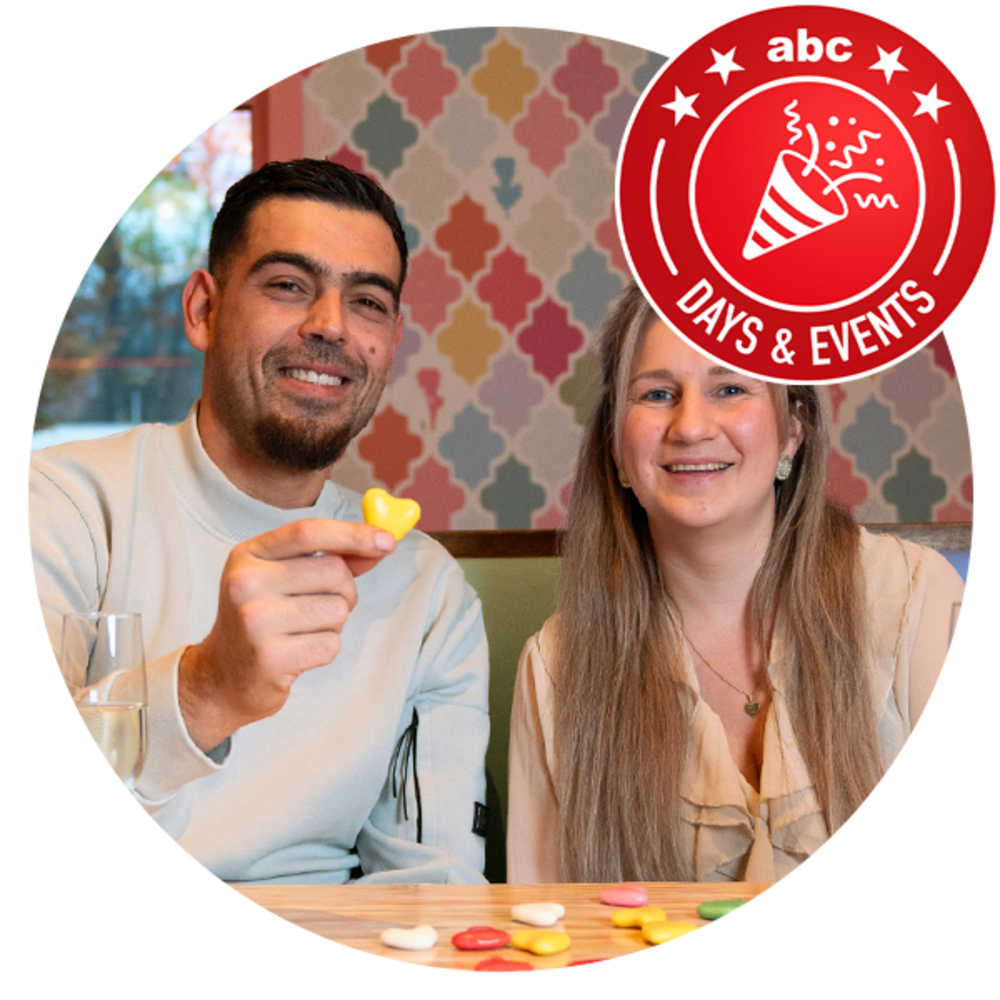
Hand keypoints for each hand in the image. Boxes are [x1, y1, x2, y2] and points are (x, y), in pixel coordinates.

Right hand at [178, 519, 395, 751]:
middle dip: (346, 590)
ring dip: (334, 623)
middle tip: (321, 607)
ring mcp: (255, 620)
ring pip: (338, 609)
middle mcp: (246, 582)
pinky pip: (330, 643)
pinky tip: (298, 653)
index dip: (354, 534)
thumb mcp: (283, 577)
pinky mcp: (270, 657)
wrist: (221, 678)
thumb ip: (330, 558)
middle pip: (334, 572)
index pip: (308, 531)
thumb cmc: (261, 620)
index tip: (387, 541)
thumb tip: (380, 545)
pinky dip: (324, 649)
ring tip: (302, 631)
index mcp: (248, 555)